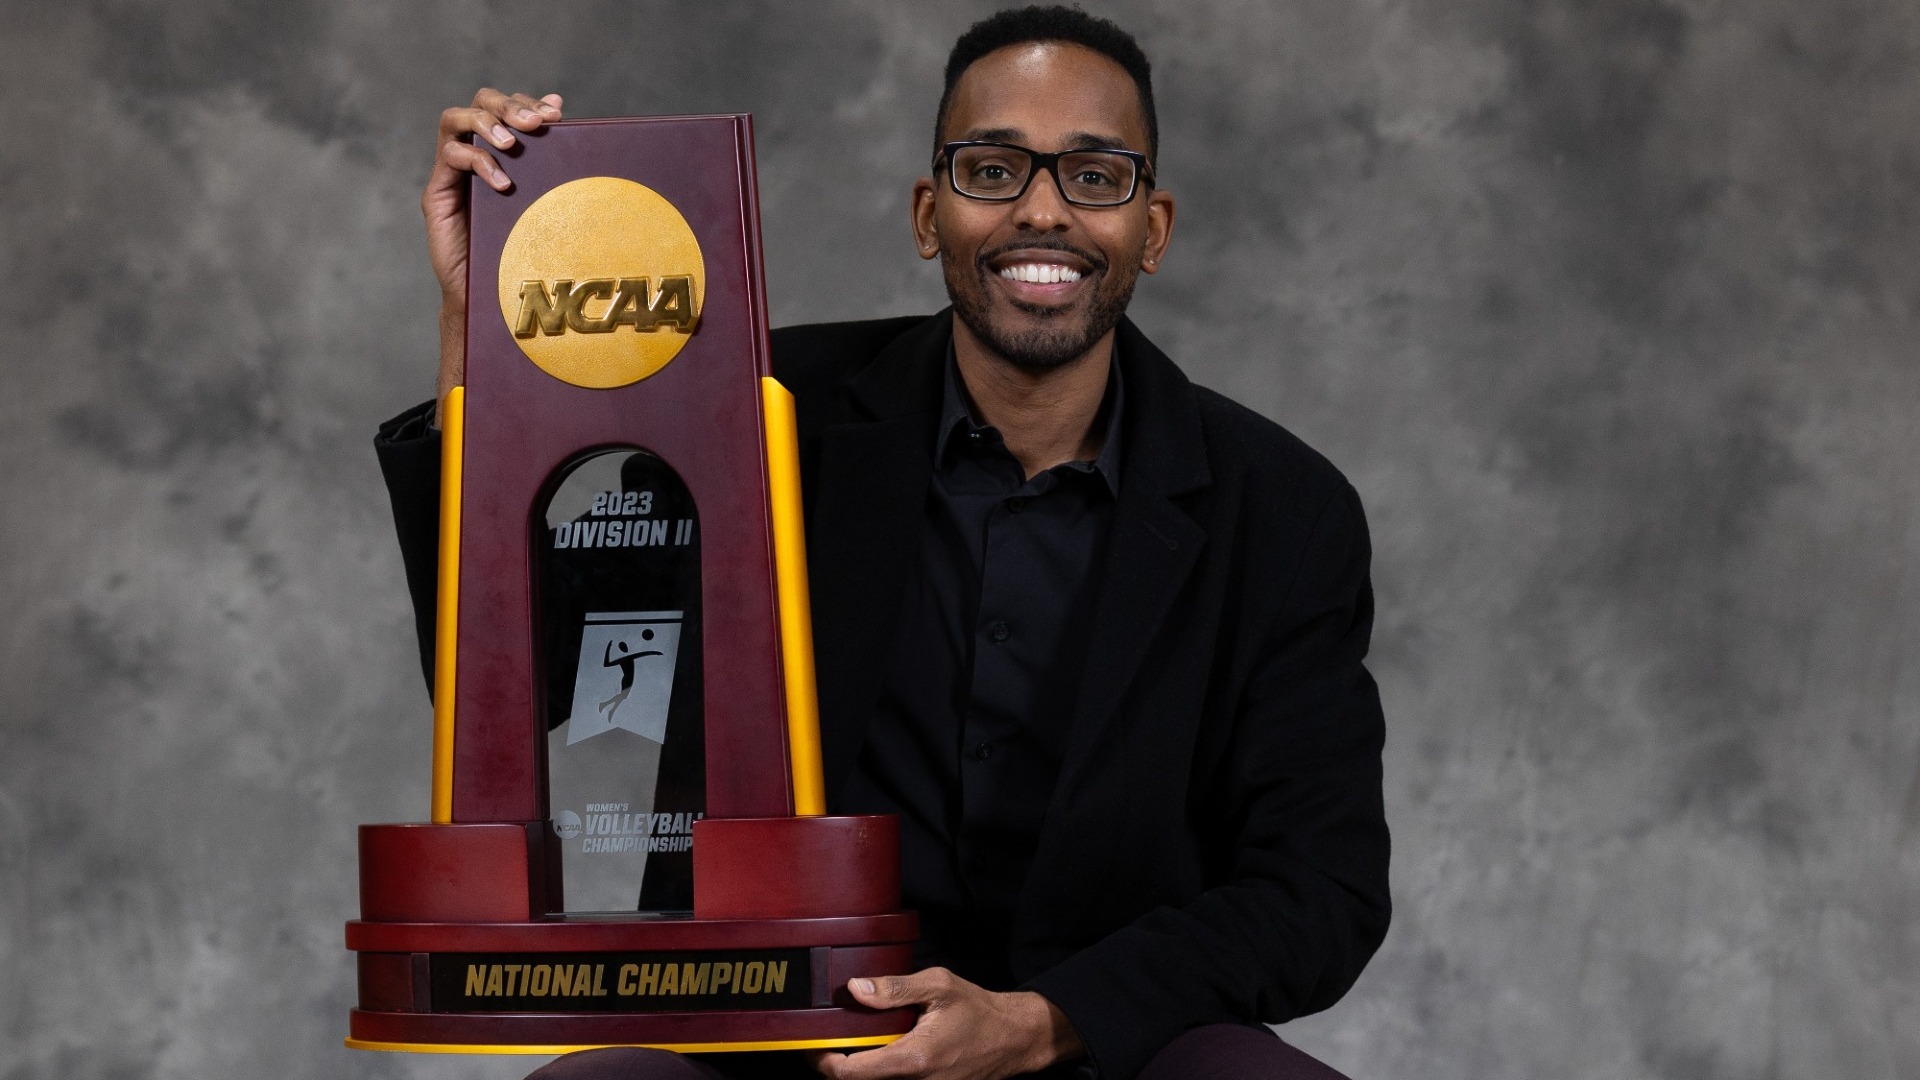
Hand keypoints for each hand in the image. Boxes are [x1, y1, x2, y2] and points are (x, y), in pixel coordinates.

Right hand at [423, 88, 563, 403]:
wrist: (491, 300)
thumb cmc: (526, 255)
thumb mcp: (548, 209)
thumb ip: (558, 175)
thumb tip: (582, 143)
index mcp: (501, 153)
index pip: (508, 107)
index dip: (528, 102)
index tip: (557, 113)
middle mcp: (473, 155)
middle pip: (481, 100)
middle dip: (509, 105)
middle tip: (536, 124)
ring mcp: (452, 173)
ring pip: (456, 118)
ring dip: (488, 122)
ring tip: (513, 144)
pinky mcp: (437, 192)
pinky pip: (450, 156)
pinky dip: (478, 162)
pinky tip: (503, 184)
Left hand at [810, 969, 1084, 1079]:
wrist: (1014, 1038)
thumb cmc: (979, 1011)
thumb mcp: (939, 986)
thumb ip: (895, 988)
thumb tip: (854, 990)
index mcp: (913, 1058)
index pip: (849, 1073)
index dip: (823, 1059)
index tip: (813, 1042)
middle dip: (837, 1060)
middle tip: (830, 1034)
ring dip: (858, 1065)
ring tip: (854, 1036)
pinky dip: (878, 1067)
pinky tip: (880, 1045)